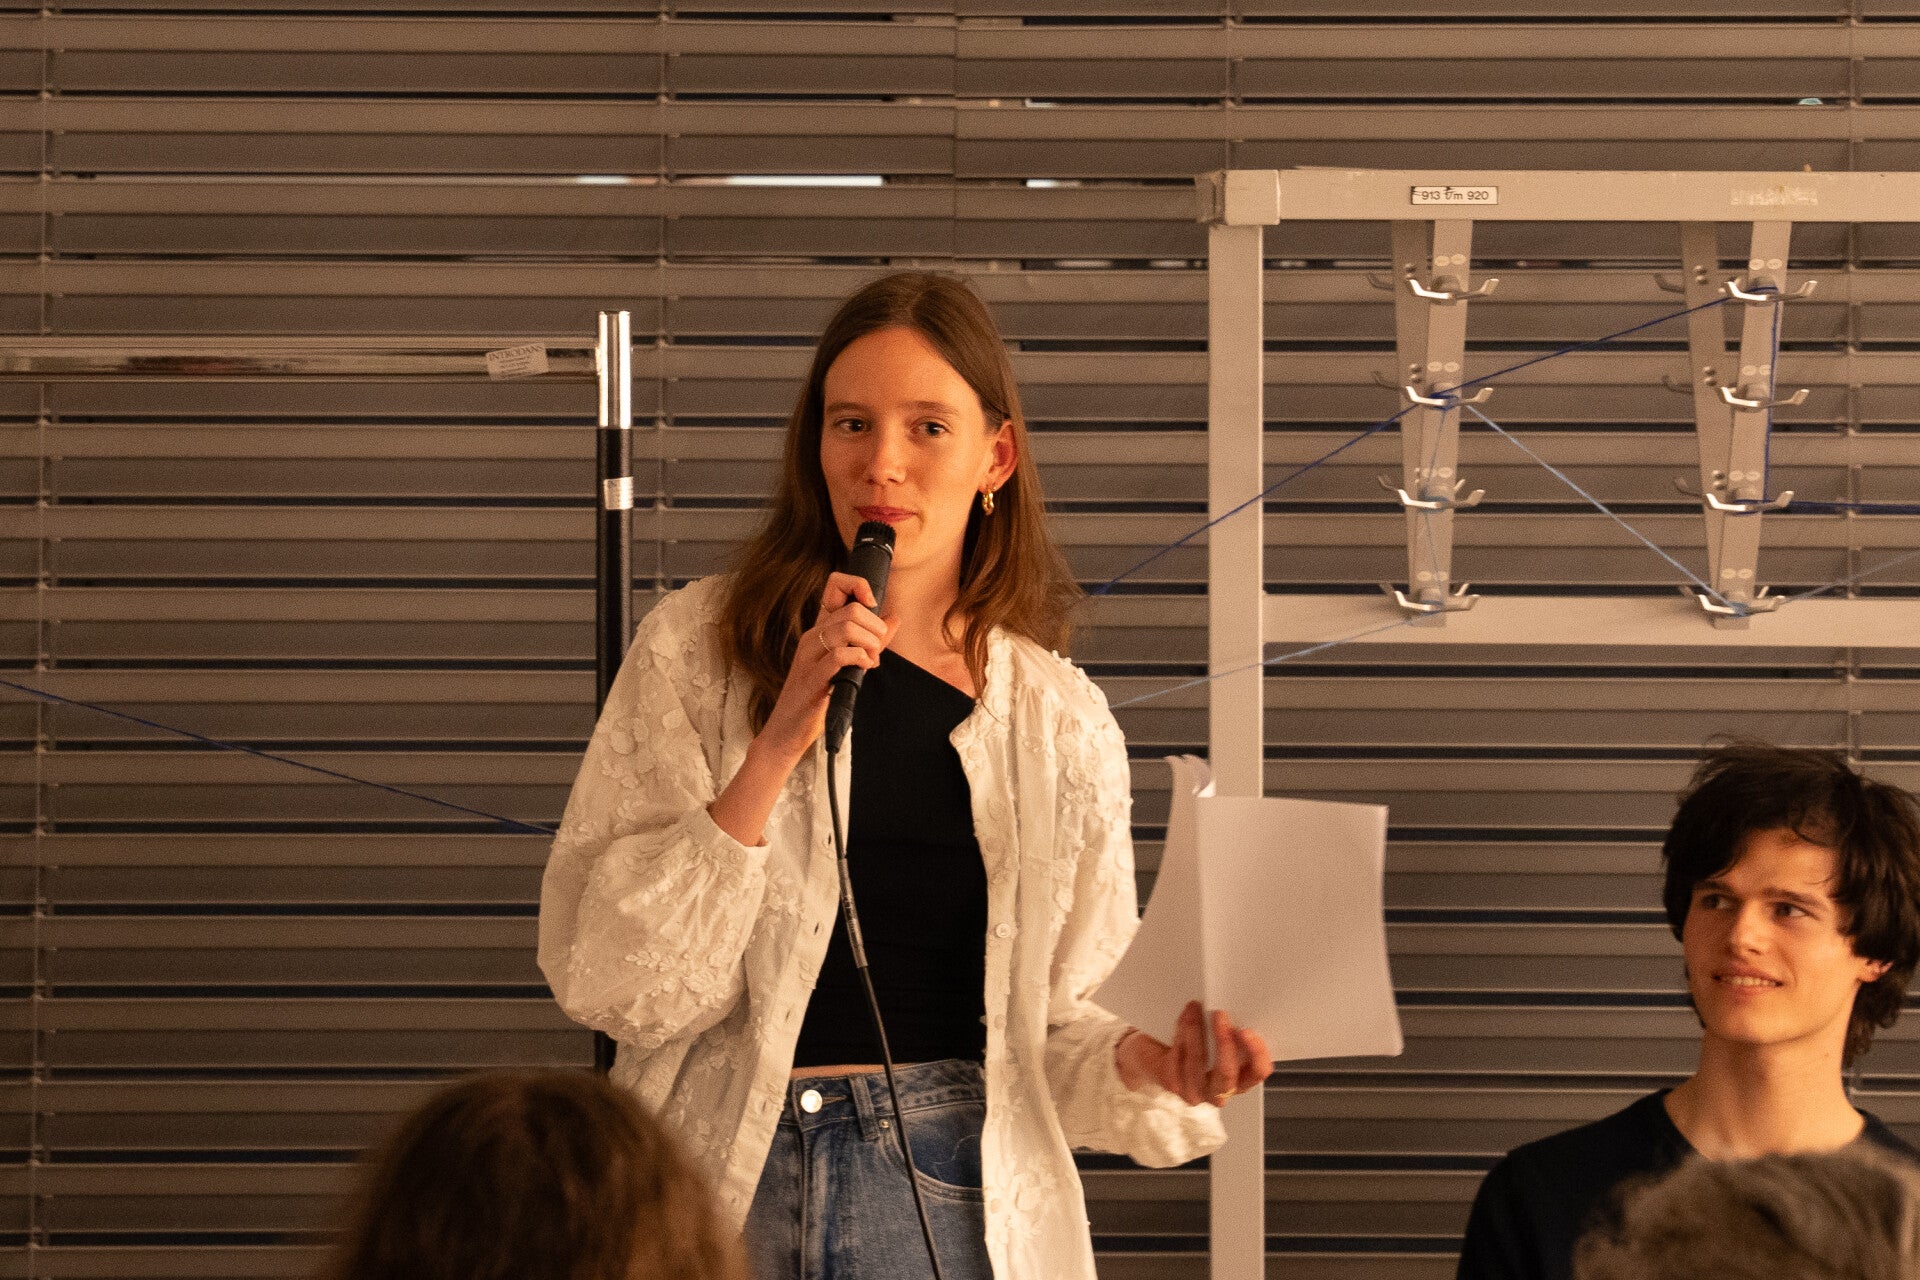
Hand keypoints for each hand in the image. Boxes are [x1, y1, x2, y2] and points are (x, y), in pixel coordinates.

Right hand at [756, 571, 897, 761]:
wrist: (786, 731)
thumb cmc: (816, 698)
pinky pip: (840, 655)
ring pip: (846, 627)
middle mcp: (812, 638)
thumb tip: (894, 618)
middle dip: (875, 627)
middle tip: (877, 650)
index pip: (834, 585)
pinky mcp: (813, 678)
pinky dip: (859, 659)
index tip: (875, 606)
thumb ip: (871, 642)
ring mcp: (809, 656)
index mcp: (819, 630)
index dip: (859, 586)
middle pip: (851, 609)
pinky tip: (863, 670)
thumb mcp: (847, 665)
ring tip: (871, 662)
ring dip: (870, 643)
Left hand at [1114, 1001, 1271, 1107]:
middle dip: (1224, 1043)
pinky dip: (1182, 1033)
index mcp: (1238, 1079)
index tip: (1248, 1030)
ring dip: (1197, 1032)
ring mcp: (1194, 1091)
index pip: (1258, 1072)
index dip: (1257, 1053)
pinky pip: (1178, 1058)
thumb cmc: (1193, 1040)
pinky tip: (1184, 1017)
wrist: (1153, 1051)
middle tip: (1220, 1015)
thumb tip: (1235, 1003)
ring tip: (1195, 1008)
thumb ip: (1230, 1028)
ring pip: (1198, 1063)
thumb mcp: (1216, 1034)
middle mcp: (1219, 1092)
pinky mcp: (1173, 1084)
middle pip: (1227, 1074)